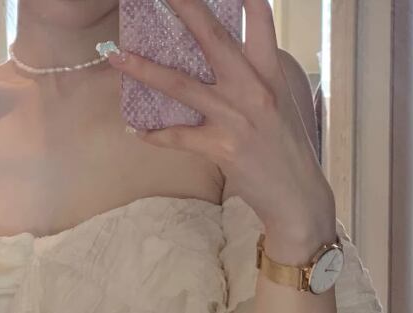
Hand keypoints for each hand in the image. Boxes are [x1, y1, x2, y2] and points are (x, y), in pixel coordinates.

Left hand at [107, 0, 334, 243]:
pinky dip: (155, 135)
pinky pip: (178, 137)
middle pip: (214, 39)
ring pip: (181, 86)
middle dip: (185, 9)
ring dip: (144, 70)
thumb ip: (254, 80)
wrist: (296, 195)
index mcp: (269, 74)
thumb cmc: (285, 151)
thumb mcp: (278, 105)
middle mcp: (254, 89)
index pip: (260, 19)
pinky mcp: (222, 148)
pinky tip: (135, 131)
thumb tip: (225, 65)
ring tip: (116, 56)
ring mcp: (237, 118)